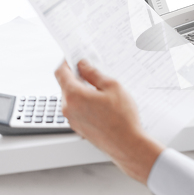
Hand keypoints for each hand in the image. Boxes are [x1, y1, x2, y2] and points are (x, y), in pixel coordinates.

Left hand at [54, 60, 163, 183]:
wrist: (126, 144)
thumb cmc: (122, 117)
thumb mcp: (112, 87)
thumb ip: (94, 74)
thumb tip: (83, 65)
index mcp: (74, 95)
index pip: (60, 72)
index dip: (66, 62)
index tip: (73, 57)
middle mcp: (68, 108)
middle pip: (65, 85)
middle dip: (76, 76)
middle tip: (93, 71)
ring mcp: (72, 119)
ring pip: (71, 98)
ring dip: (81, 90)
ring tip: (102, 89)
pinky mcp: (79, 127)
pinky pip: (77, 109)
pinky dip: (84, 102)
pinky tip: (102, 103)